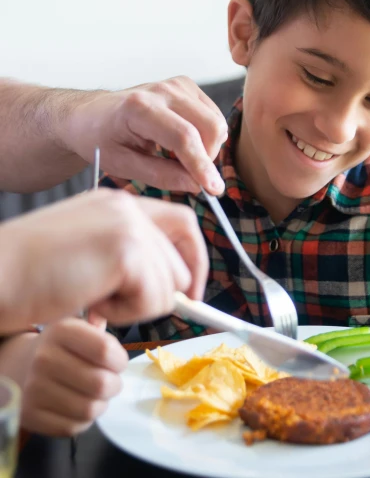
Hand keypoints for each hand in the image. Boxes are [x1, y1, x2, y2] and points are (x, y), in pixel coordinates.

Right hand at [0, 189, 208, 332]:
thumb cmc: (28, 275)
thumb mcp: (86, 252)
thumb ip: (127, 256)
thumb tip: (177, 287)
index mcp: (117, 203)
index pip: (181, 222)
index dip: (192, 258)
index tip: (190, 292)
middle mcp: (127, 206)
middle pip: (181, 258)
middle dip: (161, 294)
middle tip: (116, 305)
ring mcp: (129, 225)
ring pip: (170, 284)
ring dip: (137, 307)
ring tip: (95, 302)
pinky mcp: (125, 250)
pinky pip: (153, 298)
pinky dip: (126, 314)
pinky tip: (93, 305)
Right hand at [21, 319, 127, 436]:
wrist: (19, 366)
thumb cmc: (61, 346)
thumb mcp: (78, 327)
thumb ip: (103, 331)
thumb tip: (118, 349)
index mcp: (61, 331)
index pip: (105, 351)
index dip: (120, 361)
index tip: (118, 363)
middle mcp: (44, 359)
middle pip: (101, 384)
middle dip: (115, 385)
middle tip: (112, 382)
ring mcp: (35, 390)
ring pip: (89, 410)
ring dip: (101, 404)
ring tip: (97, 395)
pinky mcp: (31, 416)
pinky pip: (72, 427)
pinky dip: (83, 420)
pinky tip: (79, 406)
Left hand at [63, 76, 227, 193]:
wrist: (91, 113)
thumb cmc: (101, 139)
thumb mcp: (121, 165)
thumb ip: (160, 176)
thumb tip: (196, 185)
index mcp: (140, 108)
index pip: (184, 137)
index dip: (202, 165)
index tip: (214, 189)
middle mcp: (163, 91)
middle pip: (210, 126)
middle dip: (207, 158)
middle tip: (189, 175)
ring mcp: (177, 85)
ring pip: (216, 122)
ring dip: (207, 148)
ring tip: (179, 158)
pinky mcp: (186, 86)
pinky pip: (213, 115)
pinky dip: (206, 136)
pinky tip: (182, 143)